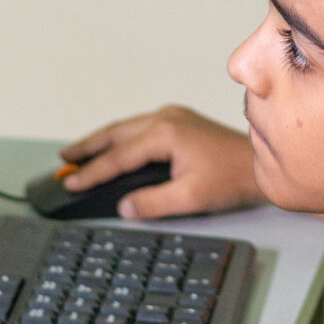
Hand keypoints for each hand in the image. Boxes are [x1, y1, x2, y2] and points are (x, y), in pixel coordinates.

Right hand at [58, 106, 260, 219]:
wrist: (259, 164)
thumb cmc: (232, 177)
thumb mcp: (190, 197)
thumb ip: (153, 203)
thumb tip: (124, 207)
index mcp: (166, 132)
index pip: (119, 155)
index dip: (93, 172)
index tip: (71, 182)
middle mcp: (167, 118)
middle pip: (116, 133)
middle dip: (88, 147)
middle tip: (64, 160)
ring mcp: (174, 117)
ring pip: (127, 128)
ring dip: (103, 141)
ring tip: (79, 153)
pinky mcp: (180, 121)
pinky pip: (140, 128)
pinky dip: (122, 138)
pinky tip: (115, 147)